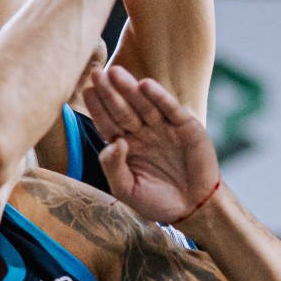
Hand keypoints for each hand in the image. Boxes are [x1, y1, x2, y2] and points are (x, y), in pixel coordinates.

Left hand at [86, 65, 221, 224]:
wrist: (194, 208)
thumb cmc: (157, 202)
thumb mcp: (127, 190)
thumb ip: (114, 168)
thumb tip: (111, 142)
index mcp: (127, 146)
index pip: (108, 123)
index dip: (98, 108)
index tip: (86, 91)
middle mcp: (143, 133)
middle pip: (123, 109)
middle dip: (109, 92)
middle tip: (96, 74)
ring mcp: (164, 128)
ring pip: (143, 105)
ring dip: (130, 89)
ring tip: (116, 72)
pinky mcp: (185, 126)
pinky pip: (169, 108)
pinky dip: (158, 96)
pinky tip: (145, 85)